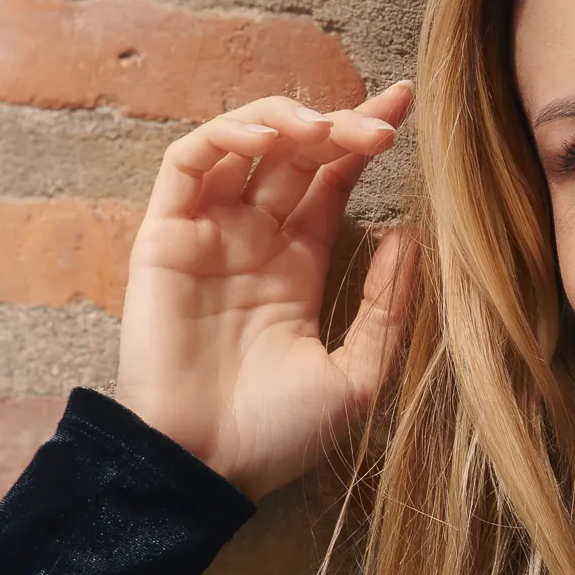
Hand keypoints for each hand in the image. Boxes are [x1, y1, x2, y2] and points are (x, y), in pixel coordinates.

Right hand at [113, 82, 415, 496]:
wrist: (206, 467)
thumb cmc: (277, 435)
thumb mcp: (356, 376)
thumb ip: (385, 309)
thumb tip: (409, 236)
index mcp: (296, 267)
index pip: (330, 182)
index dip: (361, 140)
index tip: (404, 107)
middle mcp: (252, 242)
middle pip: (295, 155)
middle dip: (339, 125)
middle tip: (382, 123)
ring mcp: (207, 234)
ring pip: (243, 145)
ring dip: (286, 121)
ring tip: (327, 129)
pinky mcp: (165, 236)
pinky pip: (188, 163)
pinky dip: (226, 135)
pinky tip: (269, 137)